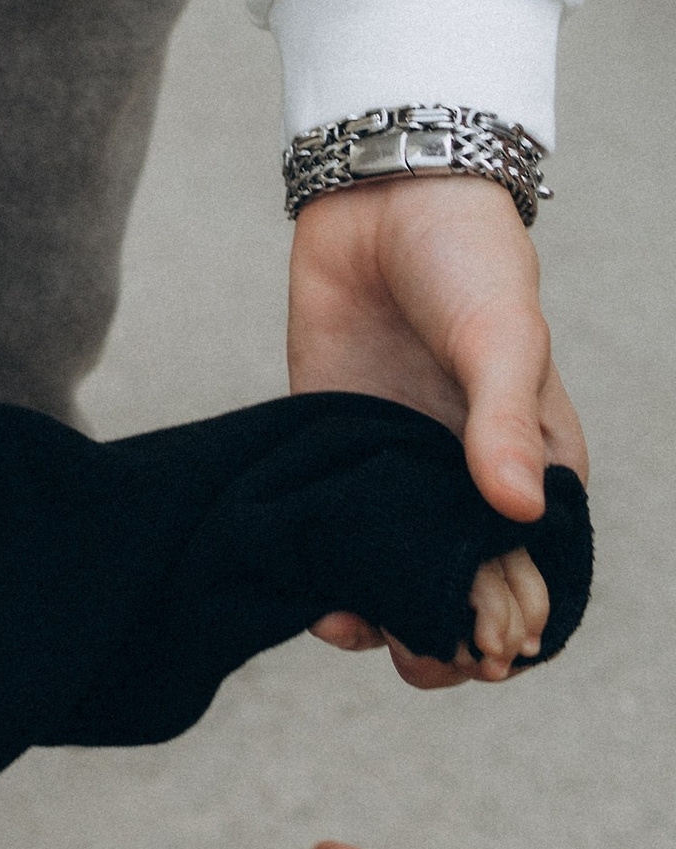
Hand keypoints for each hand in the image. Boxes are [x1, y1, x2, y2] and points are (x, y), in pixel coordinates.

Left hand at [287, 174, 584, 678]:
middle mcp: (466, 484)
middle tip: (414, 652)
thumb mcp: (501, 334)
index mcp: (534, 469)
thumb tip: (518, 508)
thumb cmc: (467, 260)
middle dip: (442, 640)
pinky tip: (314, 599)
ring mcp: (397, 472)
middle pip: (462, 595)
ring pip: (393, 576)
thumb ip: (503, 420)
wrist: (384, 196)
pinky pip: (333, 533)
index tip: (485, 647)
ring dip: (379, 617)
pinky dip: (327, 575)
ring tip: (353, 625)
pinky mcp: (334, 450)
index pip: (534, 576)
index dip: (513, 623)